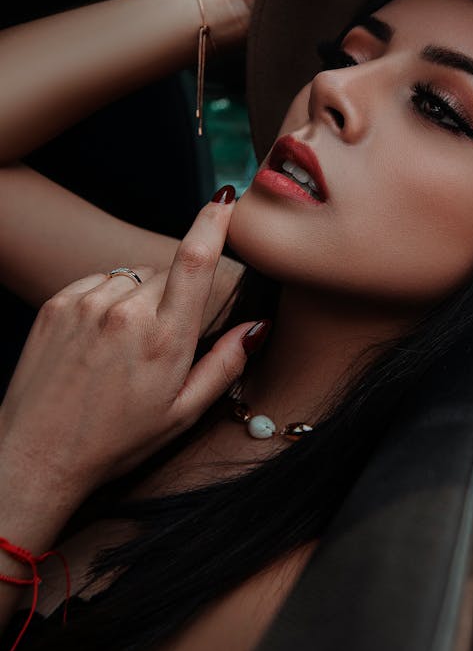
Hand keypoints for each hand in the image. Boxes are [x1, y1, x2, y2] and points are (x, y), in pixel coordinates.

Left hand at [0, 192, 259, 504]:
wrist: (36, 454)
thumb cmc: (115, 441)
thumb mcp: (182, 414)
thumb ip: (225, 365)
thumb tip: (258, 327)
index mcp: (163, 340)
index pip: (195, 261)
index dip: (214, 222)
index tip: (227, 197)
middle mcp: (125, 312)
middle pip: (168, 272)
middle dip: (175, 295)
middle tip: (162, 343)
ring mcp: (86, 304)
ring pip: (133, 276)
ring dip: (140, 297)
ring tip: (124, 347)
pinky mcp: (57, 304)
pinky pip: (99, 282)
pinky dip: (108, 299)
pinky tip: (101, 339)